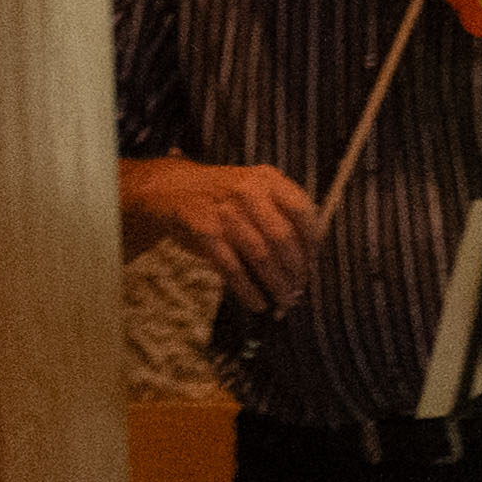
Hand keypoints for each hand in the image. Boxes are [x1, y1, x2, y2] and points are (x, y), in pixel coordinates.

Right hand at [145, 158, 323, 309]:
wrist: (169, 188)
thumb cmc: (222, 200)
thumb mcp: (254, 194)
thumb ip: (280, 218)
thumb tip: (306, 266)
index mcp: (268, 179)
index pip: (302, 212)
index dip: (311, 244)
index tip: (312, 267)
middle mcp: (247, 190)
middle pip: (283, 237)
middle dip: (296, 270)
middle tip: (299, 290)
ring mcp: (223, 209)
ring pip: (260, 254)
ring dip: (275, 283)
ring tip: (283, 301)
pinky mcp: (203, 229)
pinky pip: (232, 266)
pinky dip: (247, 289)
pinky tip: (257, 302)